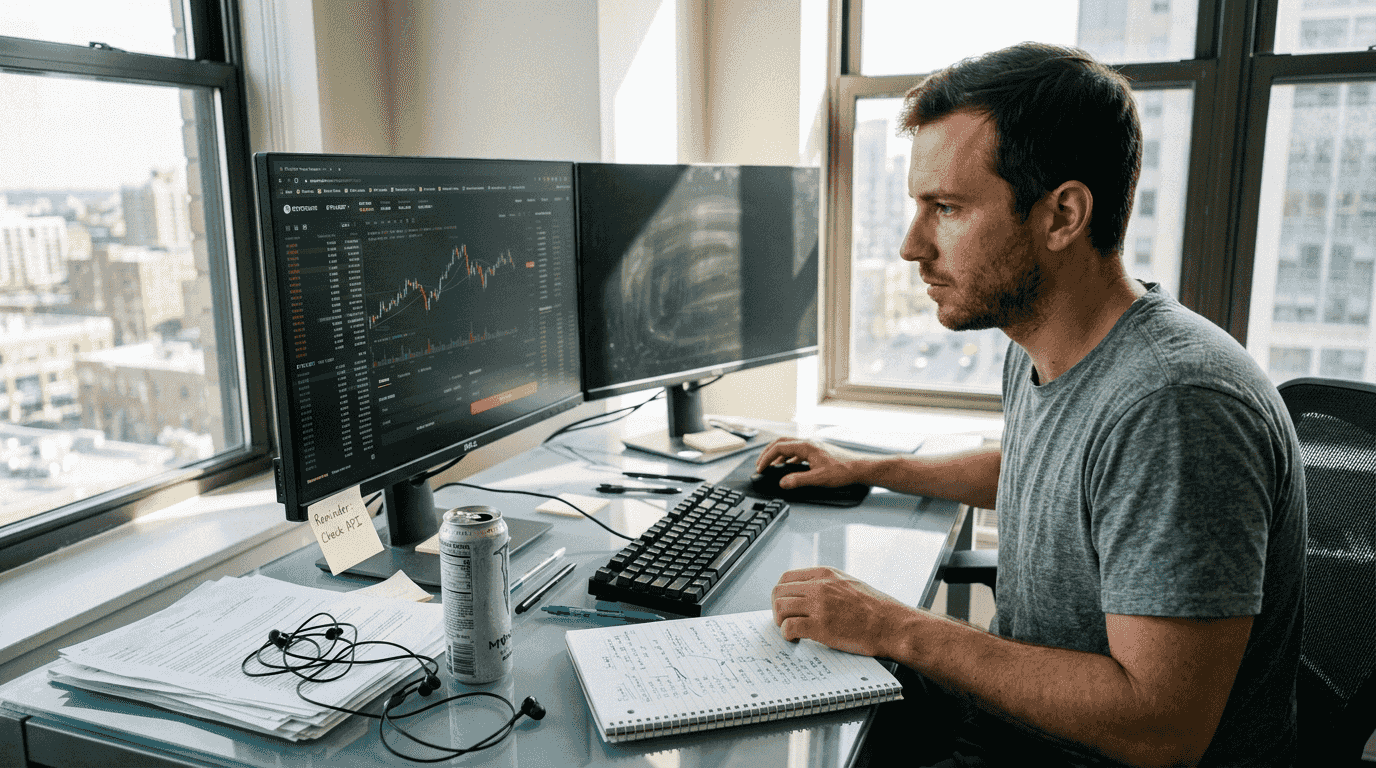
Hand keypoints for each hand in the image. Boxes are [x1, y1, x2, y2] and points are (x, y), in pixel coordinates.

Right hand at [754, 438, 859, 488]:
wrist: (860, 468)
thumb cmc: (844, 470)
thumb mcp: (819, 478)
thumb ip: (799, 480)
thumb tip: (783, 483)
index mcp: (806, 446)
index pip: (779, 448)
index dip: (766, 458)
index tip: (760, 467)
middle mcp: (808, 443)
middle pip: (781, 443)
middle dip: (768, 453)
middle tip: (760, 464)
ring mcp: (813, 447)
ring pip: (789, 447)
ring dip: (778, 455)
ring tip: (771, 466)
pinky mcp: (817, 452)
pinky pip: (797, 452)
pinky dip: (788, 458)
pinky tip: (789, 467)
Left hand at [770, 566, 913, 657]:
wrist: (892, 625)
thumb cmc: (876, 608)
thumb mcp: (849, 583)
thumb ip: (827, 583)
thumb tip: (806, 593)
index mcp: (825, 573)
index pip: (786, 577)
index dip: (781, 593)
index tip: (785, 604)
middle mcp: (819, 586)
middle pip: (779, 592)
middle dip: (777, 608)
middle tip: (784, 620)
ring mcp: (819, 606)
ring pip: (780, 608)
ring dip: (781, 621)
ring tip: (791, 630)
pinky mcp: (821, 627)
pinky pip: (789, 627)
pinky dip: (787, 634)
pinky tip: (796, 639)